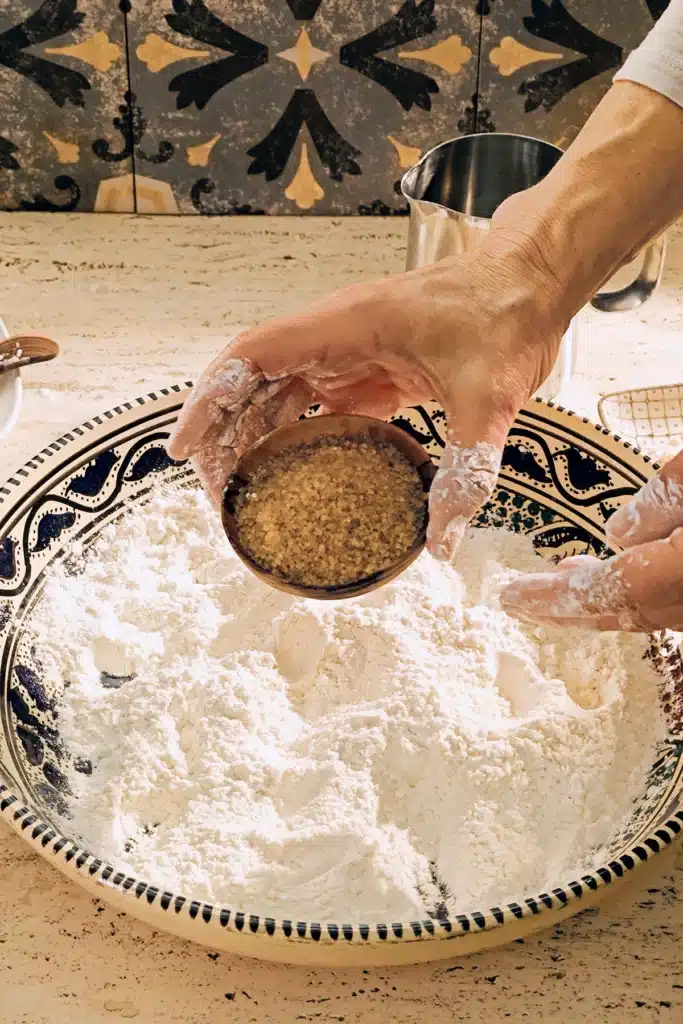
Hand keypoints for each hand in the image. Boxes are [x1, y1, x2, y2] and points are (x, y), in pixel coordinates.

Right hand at [168, 240, 563, 559]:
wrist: (531, 282)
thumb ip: (464, 470)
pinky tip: (289, 476)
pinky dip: (293, 437)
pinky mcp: (370, 370)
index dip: (210, 397)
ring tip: (239, 493)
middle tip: (215, 493)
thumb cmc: (506, 315)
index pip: (254, 355)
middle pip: (254, 381)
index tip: (184, 445)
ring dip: (253, 438)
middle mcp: (337, 335)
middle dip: (224, 432)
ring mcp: (350, 352)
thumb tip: (442, 543)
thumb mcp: (489, 397)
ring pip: (279, 393)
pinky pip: (315, 404)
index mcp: (348, 324)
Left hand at [500, 451, 682, 630]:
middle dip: (567, 611)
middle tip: (518, 606)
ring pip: (652, 612)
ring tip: (562, 578)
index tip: (511, 597)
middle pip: (627, 613)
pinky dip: (640, 593)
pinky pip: (674, 602)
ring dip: (602, 601)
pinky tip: (625, 571)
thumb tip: (615, 535)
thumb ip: (659, 502)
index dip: (556, 597)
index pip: (609, 591)